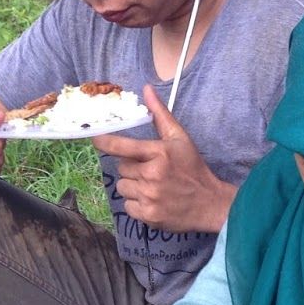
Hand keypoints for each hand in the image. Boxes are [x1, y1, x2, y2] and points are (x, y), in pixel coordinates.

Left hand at [92, 85, 231, 232]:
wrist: (209, 203)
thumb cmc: (193, 167)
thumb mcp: (180, 138)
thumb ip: (160, 114)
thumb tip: (146, 89)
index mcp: (159, 153)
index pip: (123, 146)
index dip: (105, 142)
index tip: (94, 138)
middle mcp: (152, 174)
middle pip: (122, 168)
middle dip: (133, 168)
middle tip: (151, 170)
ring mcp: (149, 196)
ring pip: (122, 187)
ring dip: (133, 186)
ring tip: (153, 186)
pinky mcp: (148, 215)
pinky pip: (127, 206)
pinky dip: (137, 204)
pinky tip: (153, 200)